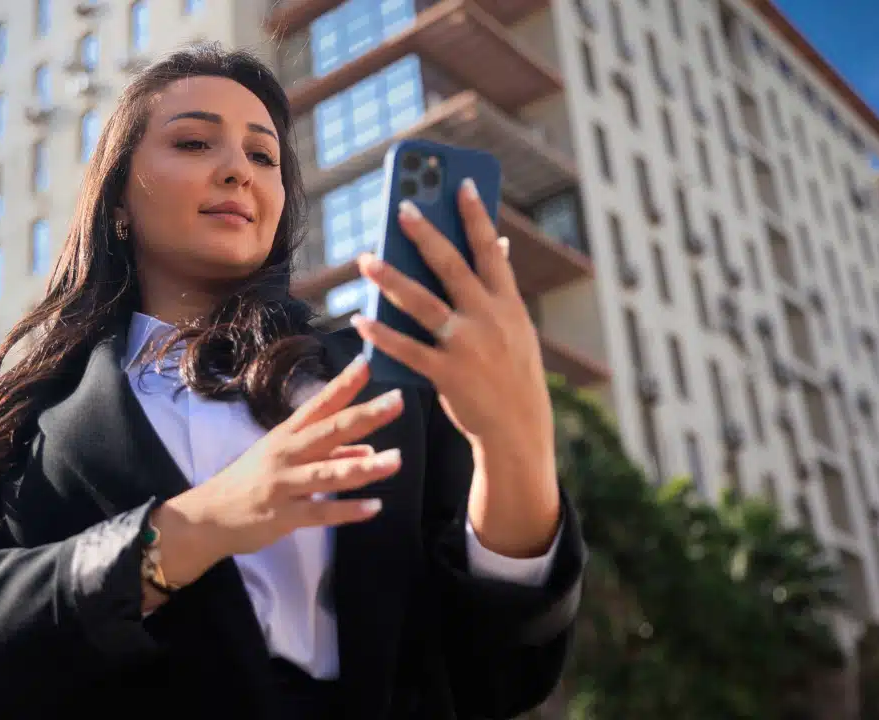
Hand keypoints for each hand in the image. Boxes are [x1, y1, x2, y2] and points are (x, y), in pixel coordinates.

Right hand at [153, 355, 402, 583]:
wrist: (207, 517)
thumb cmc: (249, 482)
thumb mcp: (284, 459)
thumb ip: (328, 454)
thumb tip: (368, 448)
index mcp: (286, 435)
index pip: (319, 404)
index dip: (343, 384)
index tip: (367, 364)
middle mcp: (286, 454)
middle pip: (329, 431)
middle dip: (364, 416)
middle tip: (397, 401)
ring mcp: (284, 484)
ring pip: (329, 473)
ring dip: (364, 466)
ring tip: (396, 460)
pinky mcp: (283, 516)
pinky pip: (320, 514)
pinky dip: (348, 511)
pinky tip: (374, 507)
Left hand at [352, 179, 549, 447]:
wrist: (517, 428)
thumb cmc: (512, 372)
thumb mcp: (517, 328)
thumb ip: (501, 289)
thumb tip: (499, 244)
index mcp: (508, 303)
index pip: (491, 250)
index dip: (476, 215)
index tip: (461, 182)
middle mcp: (489, 319)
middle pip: (452, 267)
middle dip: (425, 234)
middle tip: (400, 205)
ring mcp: (467, 346)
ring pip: (423, 303)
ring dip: (391, 278)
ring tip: (365, 258)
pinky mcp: (446, 374)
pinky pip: (407, 349)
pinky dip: (382, 333)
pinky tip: (361, 317)